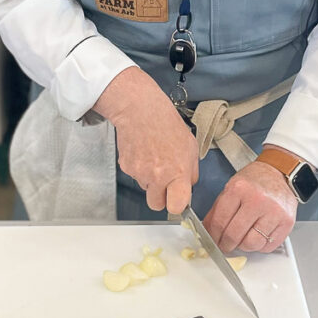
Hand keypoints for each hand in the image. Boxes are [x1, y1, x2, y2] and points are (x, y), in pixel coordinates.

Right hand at [94, 67, 198, 214]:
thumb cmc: (167, 124)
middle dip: (160, 197)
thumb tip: (188, 186)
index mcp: (177, 173)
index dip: (177, 205)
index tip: (178, 198)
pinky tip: (143, 151)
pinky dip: (139, 167)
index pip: (176, 207)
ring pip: (145, 188)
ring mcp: (139, 173)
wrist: (141, 110)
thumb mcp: (191, 147)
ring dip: (150, 179)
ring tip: (153, 156)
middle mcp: (157, 177)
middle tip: (164, 181)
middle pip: (156, 205)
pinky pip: (135, 175)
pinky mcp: (126, 167)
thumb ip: (191, 171)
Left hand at [204, 159, 296, 253]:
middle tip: (225, 245)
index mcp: (239, 189)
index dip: (214, 236)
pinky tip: (257, 236)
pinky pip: (268, 246)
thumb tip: (208, 230)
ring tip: (242, 239)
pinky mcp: (286, 222)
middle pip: (234, 235)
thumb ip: (218, 209)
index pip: (220, 221)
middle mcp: (257, 200)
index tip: (214, 240)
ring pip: (252, 244)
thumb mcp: (232, 187)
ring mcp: (274, 212)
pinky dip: (260, 246)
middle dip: (226, 245)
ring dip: (244, 246)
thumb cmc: (255, 180)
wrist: (279, 173)